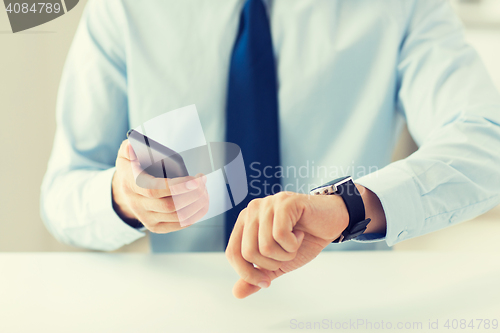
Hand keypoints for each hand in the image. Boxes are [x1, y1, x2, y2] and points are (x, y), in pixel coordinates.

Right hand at [112, 140, 208, 231]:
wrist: (125, 190)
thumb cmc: (132, 168)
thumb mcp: (126, 155)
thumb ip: (128, 149)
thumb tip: (131, 147)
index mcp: (131, 186)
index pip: (153, 190)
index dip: (177, 186)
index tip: (195, 180)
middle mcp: (137, 205)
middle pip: (170, 205)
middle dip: (193, 194)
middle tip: (203, 181)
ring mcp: (146, 218)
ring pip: (178, 217)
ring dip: (197, 204)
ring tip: (205, 190)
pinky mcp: (155, 227)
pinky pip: (179, 225)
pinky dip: (195, 215)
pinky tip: (201, 204)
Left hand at [225, 191, 348, 298]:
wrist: (331, 223)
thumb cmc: (304, 240)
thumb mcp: (277, 263)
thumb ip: (257, 275)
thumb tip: (236, 293)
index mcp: (245, 222)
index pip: (232, 253)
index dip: (248, 274)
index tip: (267, 282)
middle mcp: (252, 209)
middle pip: (248, 252)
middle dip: (271, 264)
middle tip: (287, 254)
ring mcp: (268, 204)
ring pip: (265, 246)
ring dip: (285, 254)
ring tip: (295, 242)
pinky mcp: (284, 202)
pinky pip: (280, 235)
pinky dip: (293, 243)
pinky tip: (300, 234)